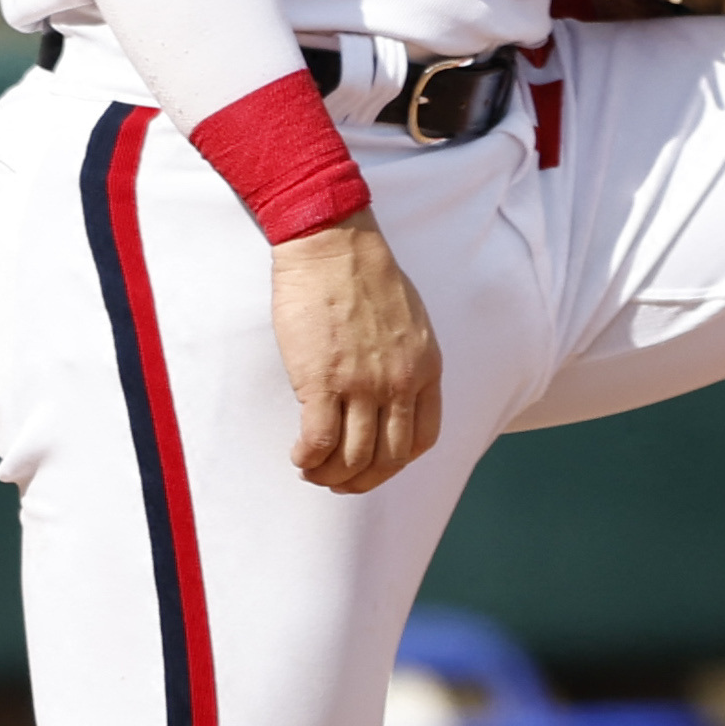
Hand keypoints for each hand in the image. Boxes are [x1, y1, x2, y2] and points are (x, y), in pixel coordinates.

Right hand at [270, 209, 442, 493]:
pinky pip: (319, 443)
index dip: (396, 462)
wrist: (335, 245)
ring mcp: (362, 384)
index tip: (375, 463)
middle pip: (389, 458)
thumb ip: (406, 361)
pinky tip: (299, 457)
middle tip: (339, 480)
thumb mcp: (410, 323)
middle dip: (363, 481)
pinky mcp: (322, 381)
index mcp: (425, 368)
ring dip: (331, 476)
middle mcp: (399, 382)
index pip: (423, 438)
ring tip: (313, 470)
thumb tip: (388, 396)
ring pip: (353, 459)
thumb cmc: (366, 276)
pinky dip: (308, 460)